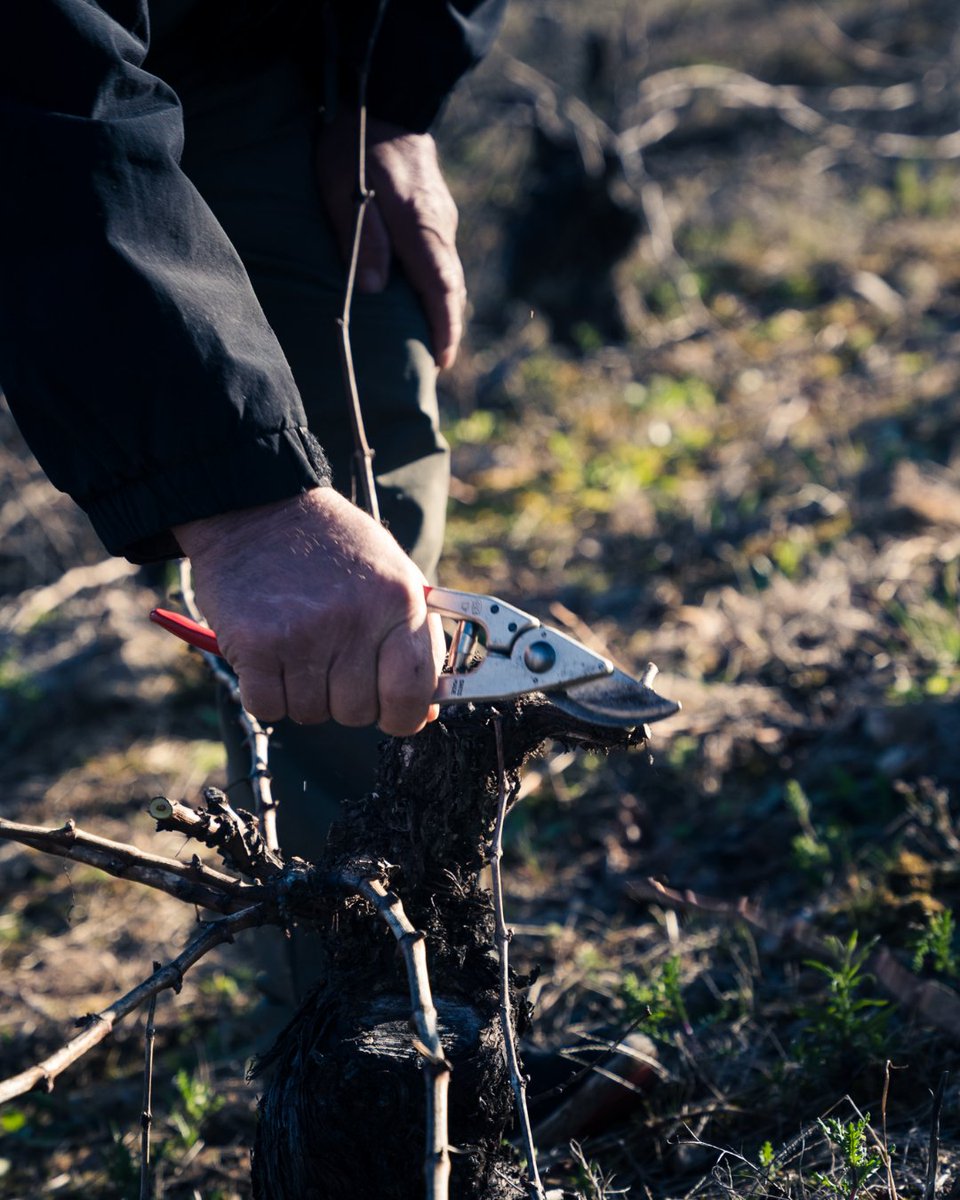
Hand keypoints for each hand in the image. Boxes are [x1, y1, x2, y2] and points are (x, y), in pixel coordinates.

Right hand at [173, 488, 445, 735]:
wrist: (256, 508)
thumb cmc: (332, 546)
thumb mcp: (392, 574)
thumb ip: (415, 638)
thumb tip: (426, 711)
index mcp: (399, 602)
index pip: (413, 691)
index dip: (405, 714)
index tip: (394, 711)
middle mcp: (354, 621)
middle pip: (357, 712)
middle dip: (345, 698)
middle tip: (332, 661)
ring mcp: (303, 635)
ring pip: (311, 713)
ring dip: (303, 693)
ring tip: (300, 647)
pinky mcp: (256, 644)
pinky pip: (268, 707)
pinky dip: (267, 693)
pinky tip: (270, 657)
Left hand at [317, 112, 465, 369]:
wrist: (387, 99)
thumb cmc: (357, 146)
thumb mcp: (345, 192)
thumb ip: (361, 240)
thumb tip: (371, 290)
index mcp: (420, 227)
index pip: (440, 289)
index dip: (444, 329)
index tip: (443, 361)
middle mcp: (440, 228)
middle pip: (451, 289)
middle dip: (448, 328)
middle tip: (438, 364)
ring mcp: (443, 219)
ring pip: (449, 274)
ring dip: (444, 309)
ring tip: (432, 340)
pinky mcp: (438, 212)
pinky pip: (443, 259)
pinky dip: (438, 286)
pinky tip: (424, 298)